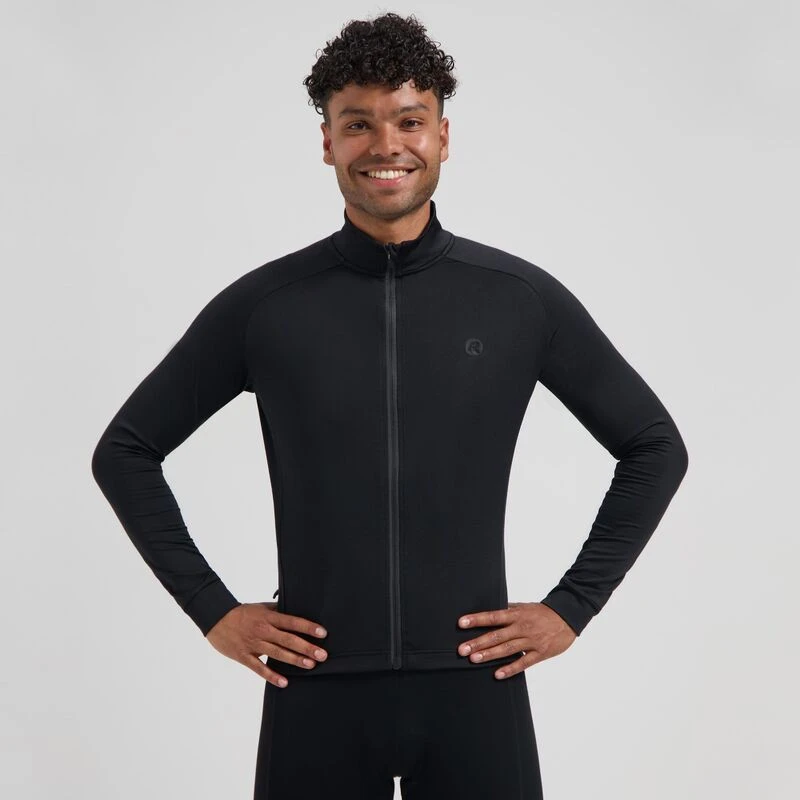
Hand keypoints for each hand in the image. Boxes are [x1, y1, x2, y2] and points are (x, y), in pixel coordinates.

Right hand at [205, 601, 328, 687]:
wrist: (216, 619)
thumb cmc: (242, 613)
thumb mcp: (262, 607)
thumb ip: (278, 610)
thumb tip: (297, 610)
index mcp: (269, 617)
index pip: (292, 622)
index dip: (308, 627)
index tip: (322, 633)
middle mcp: (263, 631)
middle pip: (288, 639)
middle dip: (306, 647)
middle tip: (322, 655)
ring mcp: (254, 645)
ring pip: (277, 654)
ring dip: (294, 660)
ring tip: (310, 665)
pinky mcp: (244, 656)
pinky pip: (259, 668)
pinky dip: (271, 675)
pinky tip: (284, 682)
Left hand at [456, 602, 576, 678]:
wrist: (567, 618)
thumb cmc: (543, 612)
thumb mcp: (524, 607)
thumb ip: (508, 610)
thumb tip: (490, 611)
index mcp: (517, 615)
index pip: (493, 616)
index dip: (477, 620)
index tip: (461, 623)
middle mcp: (522, 627)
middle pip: (497, 635)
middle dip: (478, 642)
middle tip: (462, 649)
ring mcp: (531, 641)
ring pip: (507, 649)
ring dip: (489, 654)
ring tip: (474, 659)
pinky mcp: (540, 653)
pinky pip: (523, 663)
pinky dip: (510, 668)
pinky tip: (497, 674)